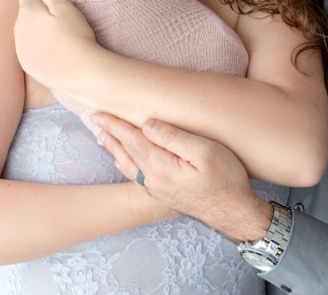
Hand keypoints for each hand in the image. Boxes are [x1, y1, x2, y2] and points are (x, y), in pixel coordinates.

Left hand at [14, 0, 97, 87]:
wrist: (79, 70)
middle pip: (23, 12)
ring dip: (29, 25)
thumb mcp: (65, 8)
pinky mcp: (26, 63)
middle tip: (38, 2)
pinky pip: (25, 47)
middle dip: (28, 6)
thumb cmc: (76, 35)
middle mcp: (19, 29)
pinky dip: (31, 42)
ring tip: (44, 26)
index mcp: (28, 11)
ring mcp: (21, 48)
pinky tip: (43, 44)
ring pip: (23, 30)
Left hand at [91, 112, 272, 241]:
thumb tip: (148, 124)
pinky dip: (124, 163)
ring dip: (113, 149)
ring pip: (128, 165)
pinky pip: (136, 175)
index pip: (132, 139)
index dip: (115, 125)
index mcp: (161, 166)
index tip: (98, 113)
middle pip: (125, 152)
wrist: (234, 214)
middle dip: (109, 134)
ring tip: (102, 136)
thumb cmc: (226, 180)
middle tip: (93, 120)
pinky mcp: (163, 194)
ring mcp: (157, 189)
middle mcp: (153, 180)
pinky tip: (123, 161)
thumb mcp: (205, 152)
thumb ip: (174, 137)